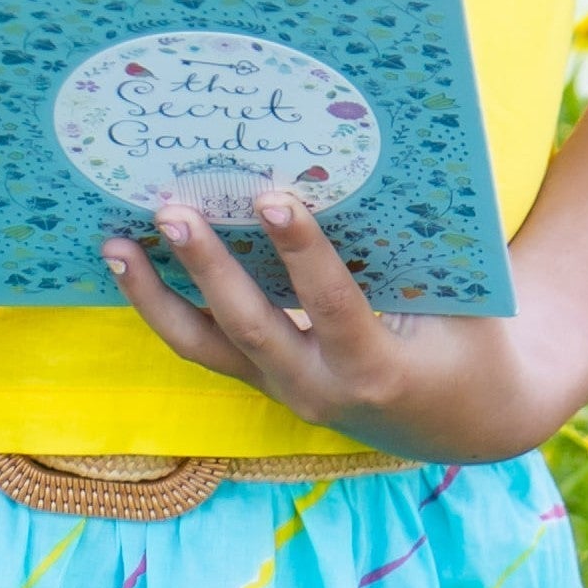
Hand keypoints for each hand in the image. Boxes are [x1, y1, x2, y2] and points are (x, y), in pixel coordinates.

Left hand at [98, 188, 571, 462]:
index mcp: (377, 369)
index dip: (303, 253)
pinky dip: (165, 303)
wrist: (467, 421)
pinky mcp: (262, 382)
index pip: (332, 306)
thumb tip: (358, 166)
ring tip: (114, 244)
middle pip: (247, 327)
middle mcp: (317, 389)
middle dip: (205, 267)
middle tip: (169, 210)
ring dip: (154, 295)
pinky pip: (205, 345)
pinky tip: (130, 262)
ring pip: (205, 347)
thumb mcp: (463, 299)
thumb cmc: (473, 340)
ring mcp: (282, 390)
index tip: (276, 198)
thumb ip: (415, 249)